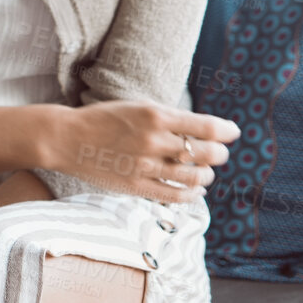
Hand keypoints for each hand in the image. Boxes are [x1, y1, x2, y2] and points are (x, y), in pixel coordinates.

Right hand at [46, 101, 239, 201]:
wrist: (68, 137)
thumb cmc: (105, 119)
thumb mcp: (137, 107)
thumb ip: (168, 117)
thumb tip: (204, 130)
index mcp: (155, 114)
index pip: (206, 126)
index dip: (227, 131)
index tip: (234, 132)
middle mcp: (153, 139)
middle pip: (205, 153)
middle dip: (219, 154)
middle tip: (219, 153)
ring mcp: (145, 165)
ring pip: (194, 177)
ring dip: (207, 175)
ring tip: (206, 172)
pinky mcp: (136, 185)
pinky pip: (175, 195)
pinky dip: (192, 194)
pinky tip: (196, 190)